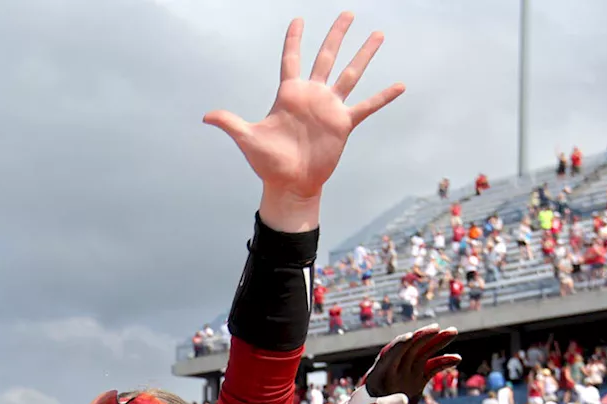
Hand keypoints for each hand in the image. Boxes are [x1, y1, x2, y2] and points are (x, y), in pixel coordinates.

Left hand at [204, 12, 403, 200]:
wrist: (290, 184)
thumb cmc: (268, 163)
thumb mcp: (247, 139)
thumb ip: (230, 123)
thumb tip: (206, 116)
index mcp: (289, 94)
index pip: (291, 59)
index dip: (294, 39)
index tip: (298, 19)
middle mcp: (312, 96)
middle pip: (326, 57)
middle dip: (337, 35)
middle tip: (348, 13)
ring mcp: (329, 108)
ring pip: (350, 74)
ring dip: (364, 54)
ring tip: (378, 34)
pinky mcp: (343, 124)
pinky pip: (367, 106)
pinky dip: (383, 97)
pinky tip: (400, 85)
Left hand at [320, 325, 459, 403]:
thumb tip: (402, 400)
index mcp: (379, 375)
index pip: (389, 355)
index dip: (399, 345)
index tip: (410, 336)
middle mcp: (393, 369)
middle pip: (408, 348)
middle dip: (421, 337)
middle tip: (437, 328)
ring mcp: (406, 373)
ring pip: (422, 353)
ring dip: (436, 342)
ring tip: (453, 331)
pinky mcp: (415, 380)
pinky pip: (431, 368)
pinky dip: (443, 362)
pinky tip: (457, 358)